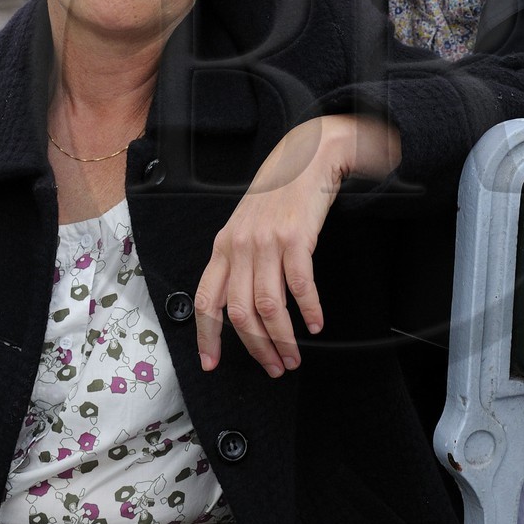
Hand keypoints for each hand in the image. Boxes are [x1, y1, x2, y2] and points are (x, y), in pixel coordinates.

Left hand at [196, 115, 400, 376]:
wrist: (305, 155)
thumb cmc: (278, 193)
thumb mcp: (246, 226)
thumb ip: (239, 261)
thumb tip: (239, 306)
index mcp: (223, 246)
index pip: (207, 301)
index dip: (207, 336)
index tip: (212, 364)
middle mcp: (240, 246)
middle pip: (241, 314)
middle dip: (257, 349)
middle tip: (273, 367)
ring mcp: (266, 242)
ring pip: (269, 307)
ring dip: (283, 340)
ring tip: (294, 356)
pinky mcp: (295, 238)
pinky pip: (300, 286)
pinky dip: (309, 311)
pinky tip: (316, 325)